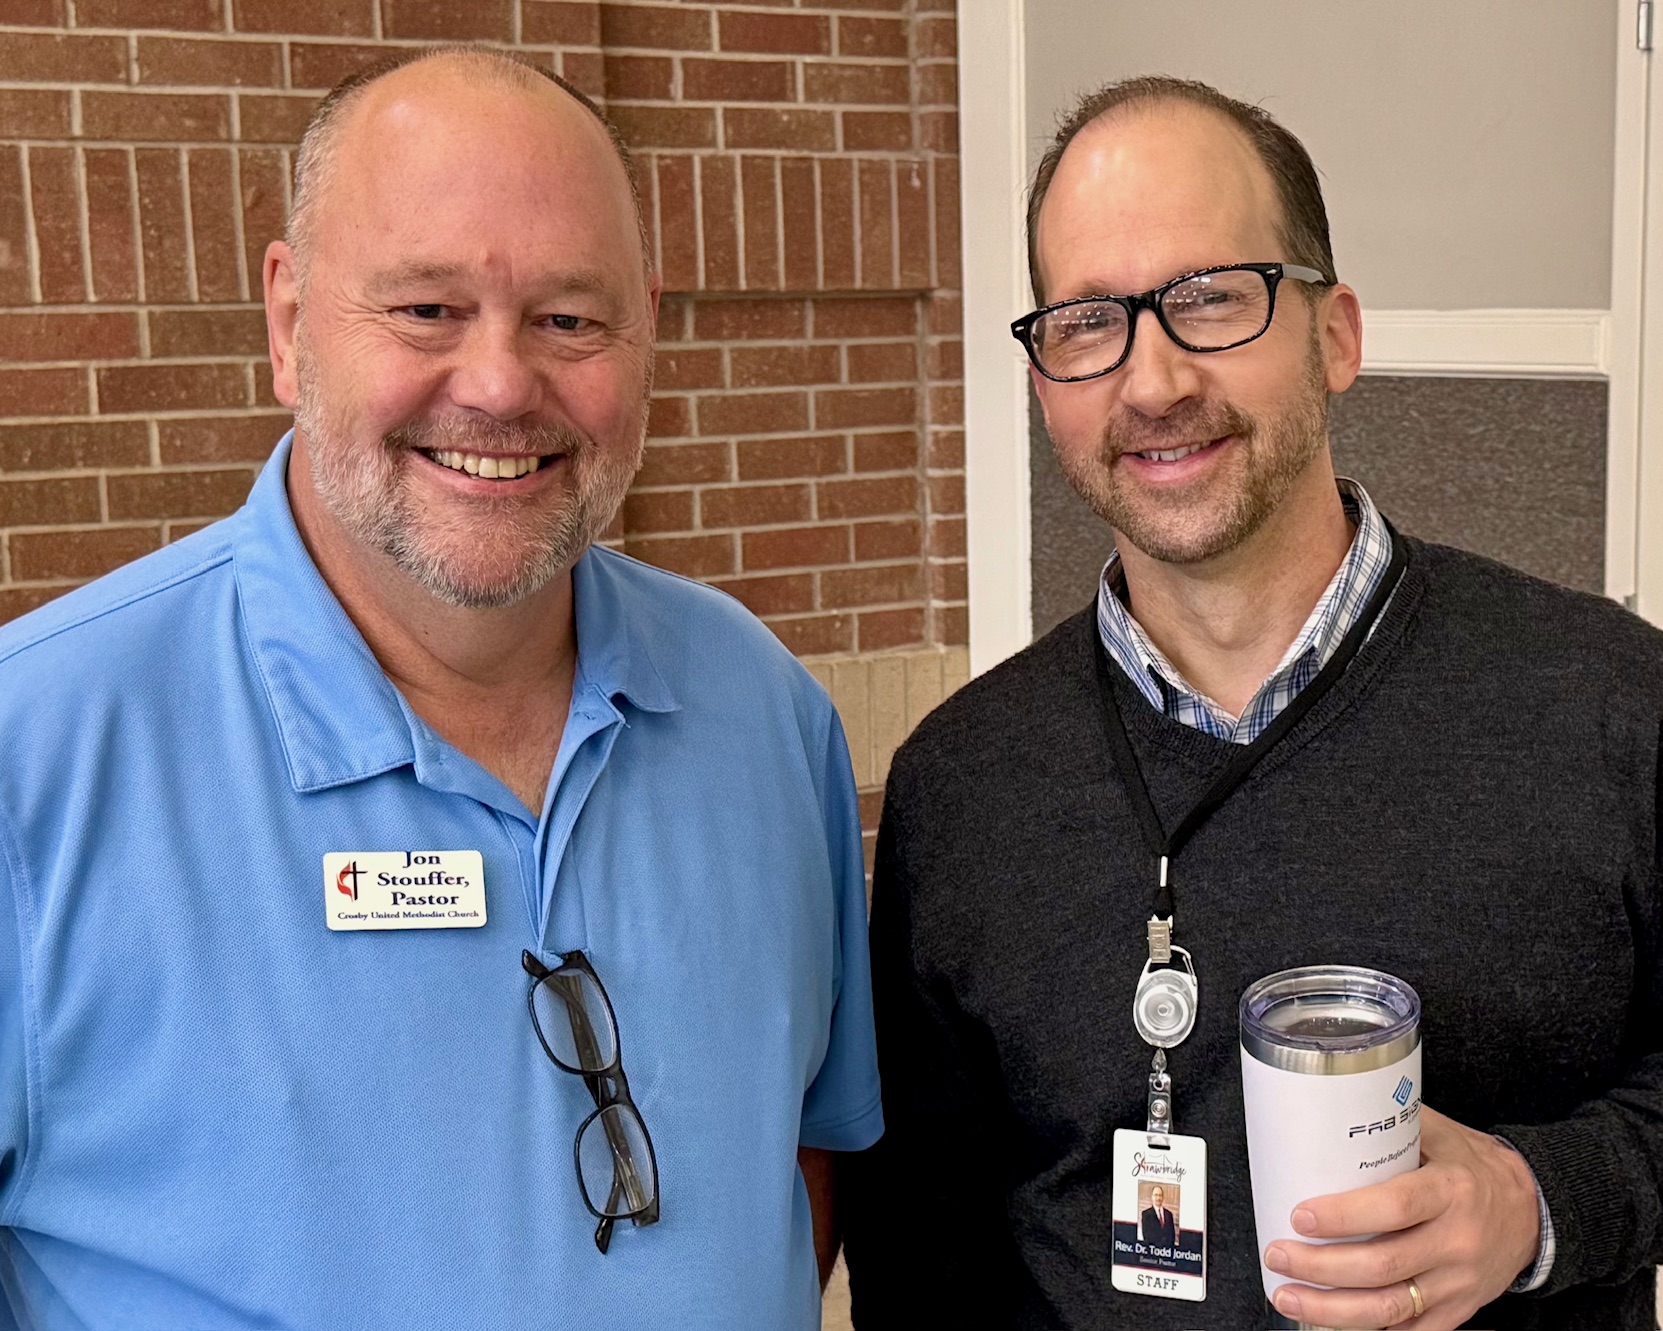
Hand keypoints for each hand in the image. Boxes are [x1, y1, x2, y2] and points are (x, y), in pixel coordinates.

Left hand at [1263, 1106, 1540, 1329]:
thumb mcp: (1441, 1135)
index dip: (1344, 1216)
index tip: (1300, 1215)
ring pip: (1389, 1308)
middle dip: (1320, 1267)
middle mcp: (1457, 1241)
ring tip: (1287, 1297)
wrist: (1533, 1213)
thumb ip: (1391, 1123)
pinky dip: (1364, 1329)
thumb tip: (1329, 1100)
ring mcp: (1459, 1284)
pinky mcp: (1459, 1311)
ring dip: (1331, 1309)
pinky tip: (1326, 1320)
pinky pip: (1409, 1330)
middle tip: (1278, 1255)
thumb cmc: (1474, 1168)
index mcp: (1450, 1191)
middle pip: (1382, 1266)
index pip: (1394, 1207)